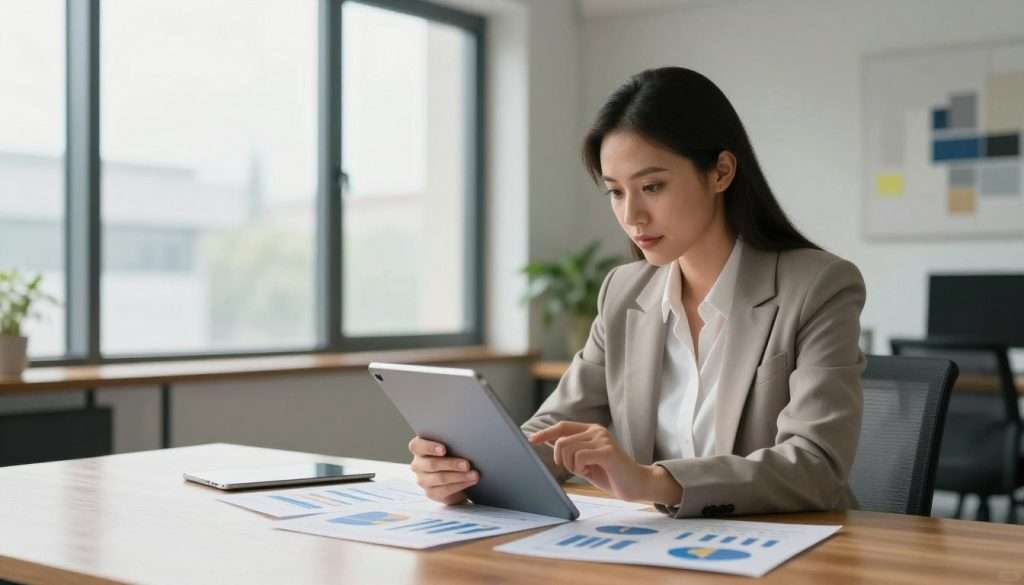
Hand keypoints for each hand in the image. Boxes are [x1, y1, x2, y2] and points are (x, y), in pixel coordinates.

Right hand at [408, 436, 478, 504]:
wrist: (456, 475)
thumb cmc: (453, 453)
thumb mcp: (451, 445)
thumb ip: (452, 442)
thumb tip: (467, 442)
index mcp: (419, 448)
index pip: (417, 446)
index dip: (429, 447)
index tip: (444, 449)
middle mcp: (418, 464)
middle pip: (431, 464)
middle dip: (451, 464)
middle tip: (467, 465)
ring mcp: (422, 480)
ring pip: (440, 478)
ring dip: (459, 476)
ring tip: (474, 475)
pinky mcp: (431, 492)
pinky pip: (444, 490)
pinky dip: (459, 485)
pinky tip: (469, 482)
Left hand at [528, 421, 680, 504]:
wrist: (637, 485)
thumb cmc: (611, 475)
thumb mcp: (585, 462)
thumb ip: (571, 452)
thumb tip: (549, 443)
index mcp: (591, 430)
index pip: (561, 427)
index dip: (545, 433)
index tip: (530, 440)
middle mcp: (596, 431)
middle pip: (561, 441)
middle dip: (563, 460)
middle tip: (579, 469)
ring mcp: (602, 439)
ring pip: (568, 449)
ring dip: (573, 466)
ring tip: (588, 470)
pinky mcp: (607, 451)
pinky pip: (580, 457)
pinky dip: (581, 468)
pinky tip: (592, 471)